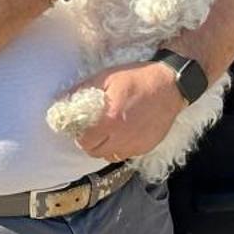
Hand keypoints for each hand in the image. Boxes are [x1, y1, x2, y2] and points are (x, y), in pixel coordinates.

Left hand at [70, 61, 185, 160]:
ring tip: (107, 133)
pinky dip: (120, 148)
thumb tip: (62, 100)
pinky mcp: (146, 147)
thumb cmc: (137, 79)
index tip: (81, 127)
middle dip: (89, 143)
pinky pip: (126, 155)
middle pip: (95, 152)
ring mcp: (135, 144)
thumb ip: (83, 90)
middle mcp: (122, 137)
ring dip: (104, 147)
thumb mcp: (107, 77)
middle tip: (92, 131)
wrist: (170, 85)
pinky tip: (122, 134)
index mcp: (110, 120)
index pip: (85, 141)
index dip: (80, 135)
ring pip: (110, 156)